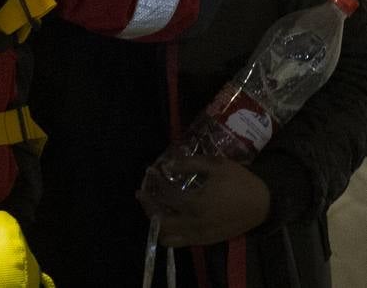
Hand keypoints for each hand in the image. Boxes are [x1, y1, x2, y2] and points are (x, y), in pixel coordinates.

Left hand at [137, 155, 270, 245]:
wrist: (263, 204)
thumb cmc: (240, 181)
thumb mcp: (216, 165)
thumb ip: (189, 164)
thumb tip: (167, 165)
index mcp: (197, 204)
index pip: (165, 198)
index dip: (154, 184)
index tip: (150, 172)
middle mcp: (195, 224)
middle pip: (160, 224)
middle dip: (148, 208)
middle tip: (143, 194)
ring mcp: (201, 235)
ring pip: (169, 239)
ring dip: (158, 223)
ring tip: (155, 207)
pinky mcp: (207, 240)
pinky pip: (182, 242)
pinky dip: (171, 231)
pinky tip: (172, 215)